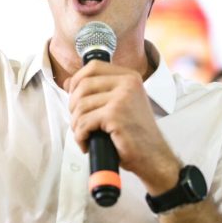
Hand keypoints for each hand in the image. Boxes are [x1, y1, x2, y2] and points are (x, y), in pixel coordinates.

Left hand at [65, 60, 180, 193]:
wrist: (154, 156)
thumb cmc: (136, 133)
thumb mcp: (119, 104)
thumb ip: (97, 91)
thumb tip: (67, 82)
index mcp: (130, 77)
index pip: (94, 66)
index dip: (77, 80)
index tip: (74, 96)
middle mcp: (128, 83)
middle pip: (83, 85)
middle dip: (74, 106)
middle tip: (79, 121)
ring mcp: (122, 98)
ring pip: (81, 105)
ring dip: (76, 124)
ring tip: (84, 135)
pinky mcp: (115, 115)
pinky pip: (84, 122)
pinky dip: (80, 136)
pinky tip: (87, 144)